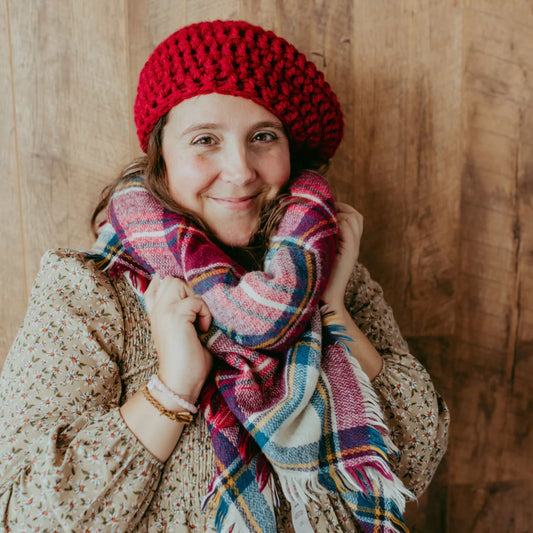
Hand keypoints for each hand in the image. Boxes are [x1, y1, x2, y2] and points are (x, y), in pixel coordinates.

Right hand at [144, 274, 212, 402]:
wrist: (180, 383)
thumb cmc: (188, 361)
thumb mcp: (186, 331)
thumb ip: (187, 312)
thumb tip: (201, 296)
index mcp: (155, 313)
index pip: (158, 284)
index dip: (176, 287)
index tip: (191, 303)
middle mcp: (156, 310)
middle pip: (171, 279)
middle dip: (188, 292)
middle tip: (195, 314)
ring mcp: (163, 311)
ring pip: (178, 283)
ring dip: (195, 300)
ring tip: (198, 320)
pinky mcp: (175, 316)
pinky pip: (195, 301)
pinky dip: (204, 314)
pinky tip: (203, 330)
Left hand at [322, 202, 363, 310]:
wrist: (323, 298)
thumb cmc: (315, 276)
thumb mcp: (319, 253)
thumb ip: (321, 238)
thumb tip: (308, 220)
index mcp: (348, 244)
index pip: (353, 217)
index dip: (340, 208)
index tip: (323, 207)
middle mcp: (354, 245)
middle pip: (356, 216)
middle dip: (340, 207)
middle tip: (323, 209)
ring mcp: (353, 248)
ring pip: (352, 219)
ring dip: (337, 214)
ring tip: (321, 218)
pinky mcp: (350, 252)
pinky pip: (347, 228)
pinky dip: (336, 222)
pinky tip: (321, 226)